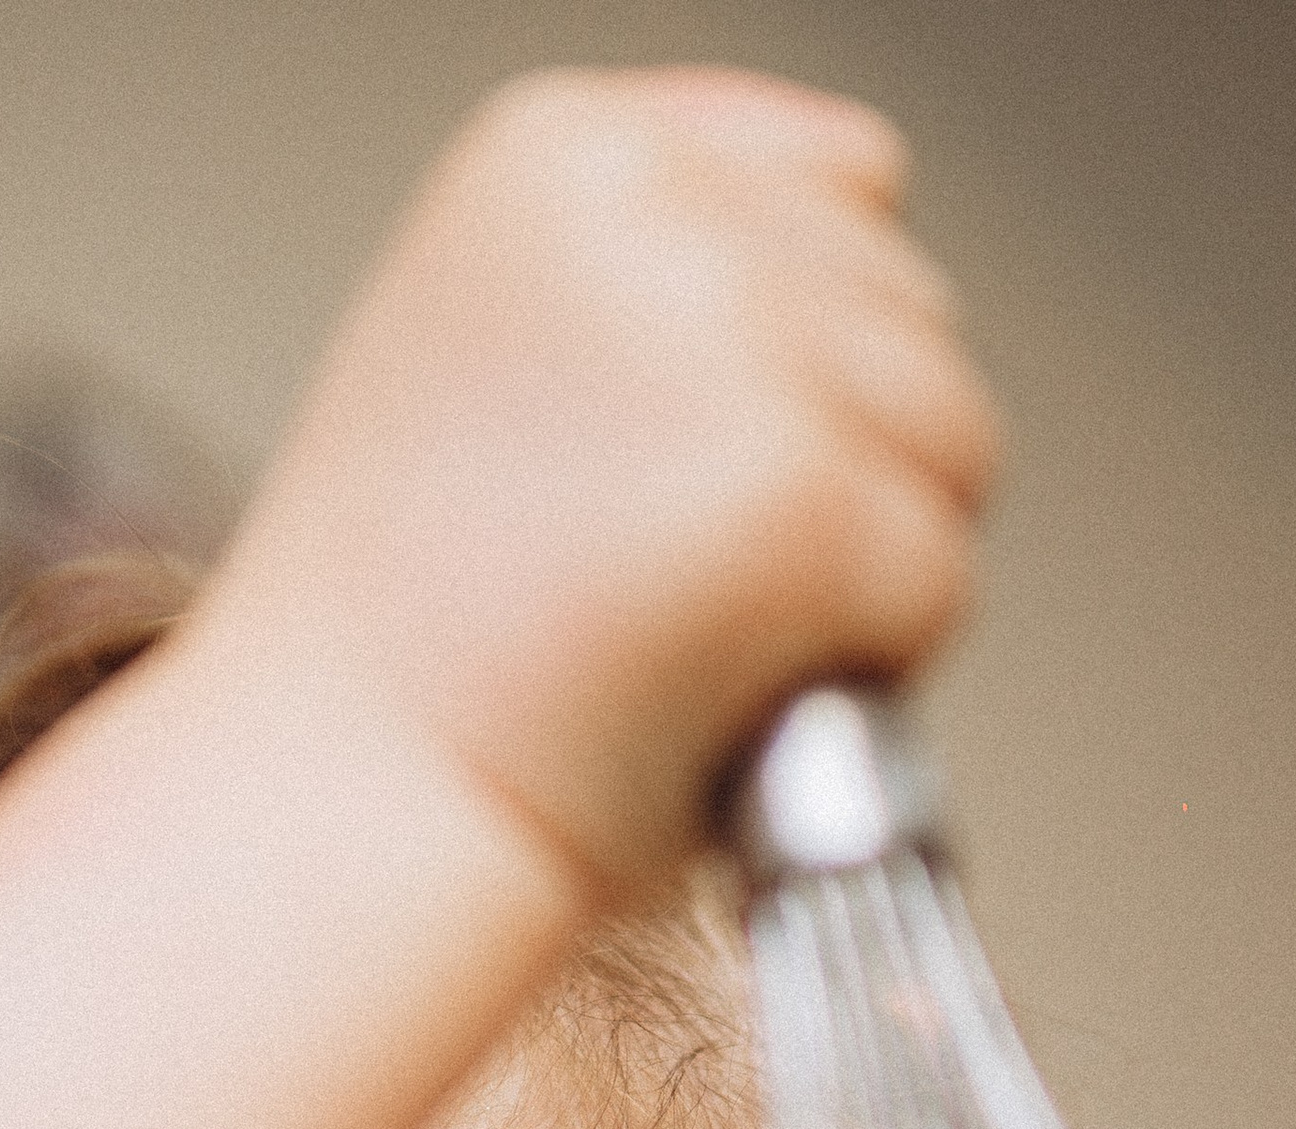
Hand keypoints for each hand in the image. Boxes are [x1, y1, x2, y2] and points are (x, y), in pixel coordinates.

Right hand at [195, 68, 999, 893]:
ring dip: (867, 564)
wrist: (342, 810)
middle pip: (912, 310)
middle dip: (845, 458)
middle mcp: (654, 209)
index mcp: (565, 150)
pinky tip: (732, 691)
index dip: (806, 353)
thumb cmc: (410, 646)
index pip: (843, 180)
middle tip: (679, 574)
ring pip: (953, 440)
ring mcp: (733, 344)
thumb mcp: (494, 350)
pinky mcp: (797, 492)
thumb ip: (659, 271)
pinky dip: (872, 667)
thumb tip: (848, 249)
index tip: (691, 462)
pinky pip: (942, 577)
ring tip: (701, 632)